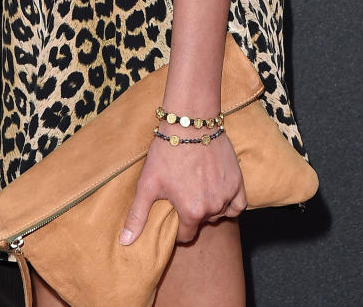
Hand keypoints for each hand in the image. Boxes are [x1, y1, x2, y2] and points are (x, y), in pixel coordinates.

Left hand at [120, 132, 245, 246]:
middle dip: (192, 213)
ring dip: (209, 206)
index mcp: (191, 212)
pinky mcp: (238, 181)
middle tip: (183, 193)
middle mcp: (212, 207)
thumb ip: (137, 215)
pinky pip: (238, 204)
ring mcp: (227, 194)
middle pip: (202, 222)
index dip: (177, 227)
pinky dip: (230, 202)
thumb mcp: (147, 183)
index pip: (186, 235)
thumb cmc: (167, 151)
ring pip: (219, 213)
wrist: (189, 121)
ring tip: (196, 187)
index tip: (172, 212)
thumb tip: (124, 242)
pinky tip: (217, 191)